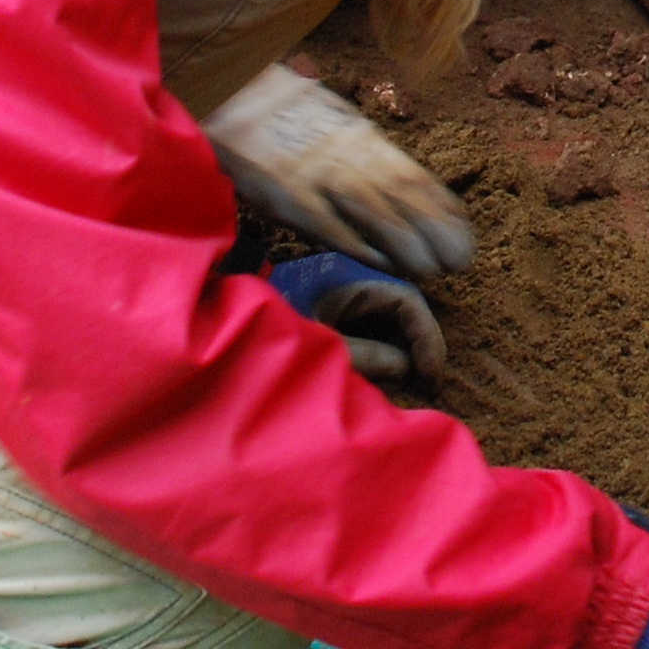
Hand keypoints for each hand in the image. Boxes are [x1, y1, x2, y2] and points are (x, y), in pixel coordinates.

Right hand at [200, 65, 476, 279]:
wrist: (227, 94)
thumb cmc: (281, 116)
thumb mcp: (331, 124)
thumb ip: (362, 154)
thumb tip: (400, 186)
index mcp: (359, 138)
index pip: (412, 173)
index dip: (441, 206)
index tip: (466, 233)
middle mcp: (345, 154)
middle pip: (400, 191)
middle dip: (434, 227)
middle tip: (460, 259)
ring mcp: (316, 173)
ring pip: (371, 207)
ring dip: (405, 240)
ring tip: (431, 268)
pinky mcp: (285, 194)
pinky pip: (326, 223)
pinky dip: (357, 243)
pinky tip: (381, 263)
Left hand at [266, 251, 448, 386]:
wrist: (218, 315)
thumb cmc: (266, 329)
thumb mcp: (318, 347)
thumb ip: (365, 355)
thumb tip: (404, 365)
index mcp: (346, 275)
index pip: (406, 300)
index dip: (426, 337)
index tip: (430, 373)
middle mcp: (346, 271)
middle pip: (400, 300)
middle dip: (418, 337)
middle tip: (427, 376)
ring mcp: (337, 281)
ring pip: (386, 305)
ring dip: (403, 336)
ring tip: (411, 372)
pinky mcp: (327, 292)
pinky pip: (367, 308)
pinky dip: (383, 333)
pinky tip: (385, 360)